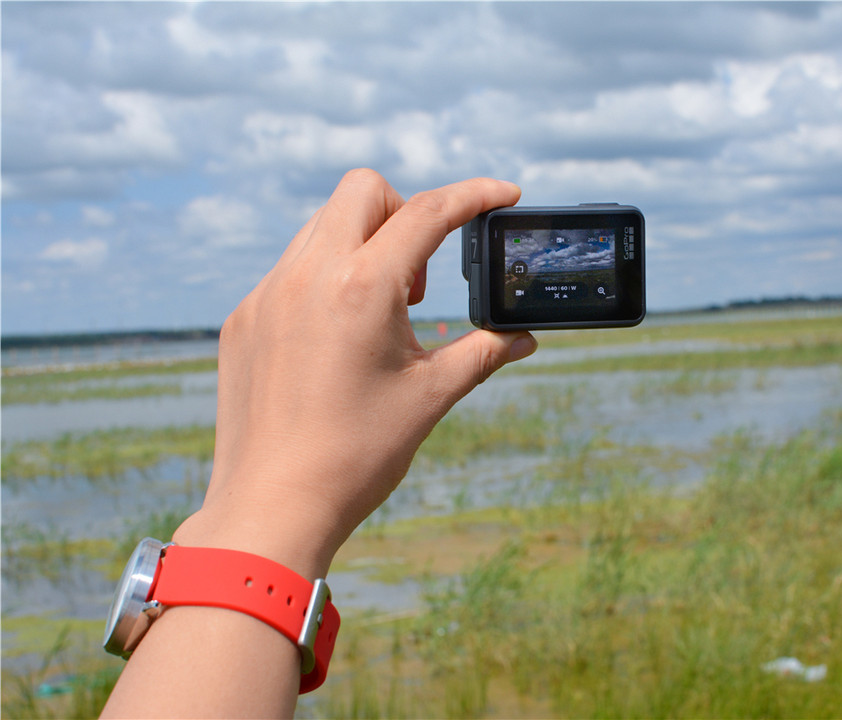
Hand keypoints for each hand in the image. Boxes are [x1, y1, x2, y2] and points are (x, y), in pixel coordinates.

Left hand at [174, 171, 536, 577]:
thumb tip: (523, 338)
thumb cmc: (356, 455)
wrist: (272, 507)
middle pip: (365, 190)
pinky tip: (336, 339)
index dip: (476, 194)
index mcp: (362, 287)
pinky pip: (290, 269)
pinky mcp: (243, 319)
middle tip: (419, 283)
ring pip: (322, 225)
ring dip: (363, 244)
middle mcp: (308, 275)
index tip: (506, 194)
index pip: (428, 211)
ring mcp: (267, 294)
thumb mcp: (431, 396)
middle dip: (405, 212)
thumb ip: (483, 353)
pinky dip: (325, 279)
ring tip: (379, 314)